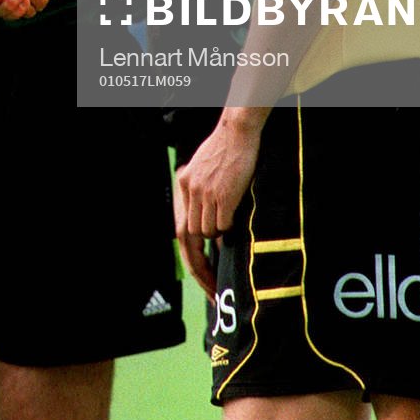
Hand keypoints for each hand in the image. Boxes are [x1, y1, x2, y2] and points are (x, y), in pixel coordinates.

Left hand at [175, 112, 263, 296]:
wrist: (238, 131)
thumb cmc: (227, 151)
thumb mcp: (206, 172)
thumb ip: (203, 199)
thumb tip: (211, 235)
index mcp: (184, 184)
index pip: (180, 231)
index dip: (190, 258)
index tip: (201, 278)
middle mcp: (190, 190)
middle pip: (191, 237)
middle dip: (201, 267)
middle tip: (213, 288)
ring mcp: (205, 193)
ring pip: (209, 232)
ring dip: (220, 235)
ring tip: (230, 219)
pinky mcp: (223, 194)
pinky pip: (224, 224)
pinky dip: (230, 226)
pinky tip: (236, 215)